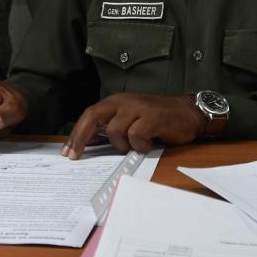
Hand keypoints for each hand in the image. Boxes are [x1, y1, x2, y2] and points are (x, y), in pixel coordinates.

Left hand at [62, 94, 203, 159]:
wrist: (188, 113)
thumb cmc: (158, 120)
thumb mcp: (131, 121)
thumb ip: (111, 129)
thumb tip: (88, 145)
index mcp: (116, 102)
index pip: (89, 115)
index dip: (76, 134)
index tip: (67, 152)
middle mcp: (124, 102)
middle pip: (93, 116)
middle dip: (80, 137)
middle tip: (74, 155)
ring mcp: (138, 108)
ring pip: (115, 130)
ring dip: (122, 145)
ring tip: (135, 146)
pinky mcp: (152, 117)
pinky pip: (136, 135)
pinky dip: (140, 145)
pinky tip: (148, 145)